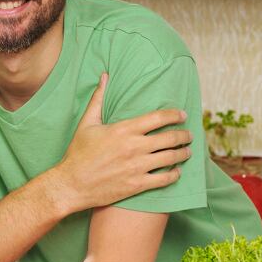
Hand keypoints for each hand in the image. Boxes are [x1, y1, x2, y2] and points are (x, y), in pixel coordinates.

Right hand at [55, 72, 191, 211]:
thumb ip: (98, 99)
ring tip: (187, 151)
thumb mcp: (87, 123)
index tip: (183, 115)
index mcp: (124, 129)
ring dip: (183, 154)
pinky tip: (176, 171)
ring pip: (171, 158)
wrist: (72, 184)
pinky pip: (164, 179)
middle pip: (170, 138)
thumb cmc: (78, 153)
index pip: (158, 118)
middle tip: (189, 135)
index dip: (175, 115)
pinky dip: (174, 174)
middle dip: (184, 135)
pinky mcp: (137, 185)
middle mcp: (134, 147)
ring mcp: (137, 167)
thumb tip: (105, 76)